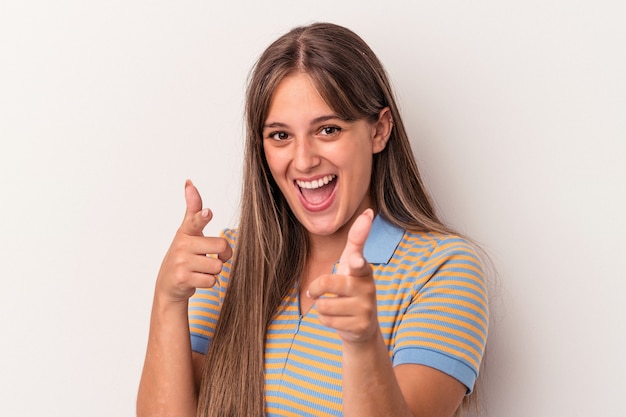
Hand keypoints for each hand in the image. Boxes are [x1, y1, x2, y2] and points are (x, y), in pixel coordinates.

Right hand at [155, 180, 231, 302]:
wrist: (168, 285)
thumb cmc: (183, 255)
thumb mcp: (186, 232)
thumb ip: (192, 210)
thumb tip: (189, 183)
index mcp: (185, 232)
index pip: (194, 220)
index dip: (202, 216)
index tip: (207, 212)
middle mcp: (182, 245)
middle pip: (221, 245)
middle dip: (221, 255)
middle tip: (209, 257)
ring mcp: (181, 262)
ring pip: (218, 265)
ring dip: (214, 270)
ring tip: (200, 269)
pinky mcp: (183, 279)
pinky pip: (212, 280)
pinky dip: (209, 282)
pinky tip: (197, 279)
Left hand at [307, 209, 378, 343]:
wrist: (362, 326)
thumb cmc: (352, 287)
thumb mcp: (352, 264)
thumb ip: (357, 241)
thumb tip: (369, 212)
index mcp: (364, 270)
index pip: (359, 262)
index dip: (357, 261)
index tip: (356, 260)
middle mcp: (368, 288)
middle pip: (328, 283)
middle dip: (315, 288)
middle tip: (316, 292)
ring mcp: (366, 308)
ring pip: (324, 305)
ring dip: (322, 307)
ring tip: (336, 308)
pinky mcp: (360, 326)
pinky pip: (326, 320)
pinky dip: (326, 320)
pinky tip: (339, 320)